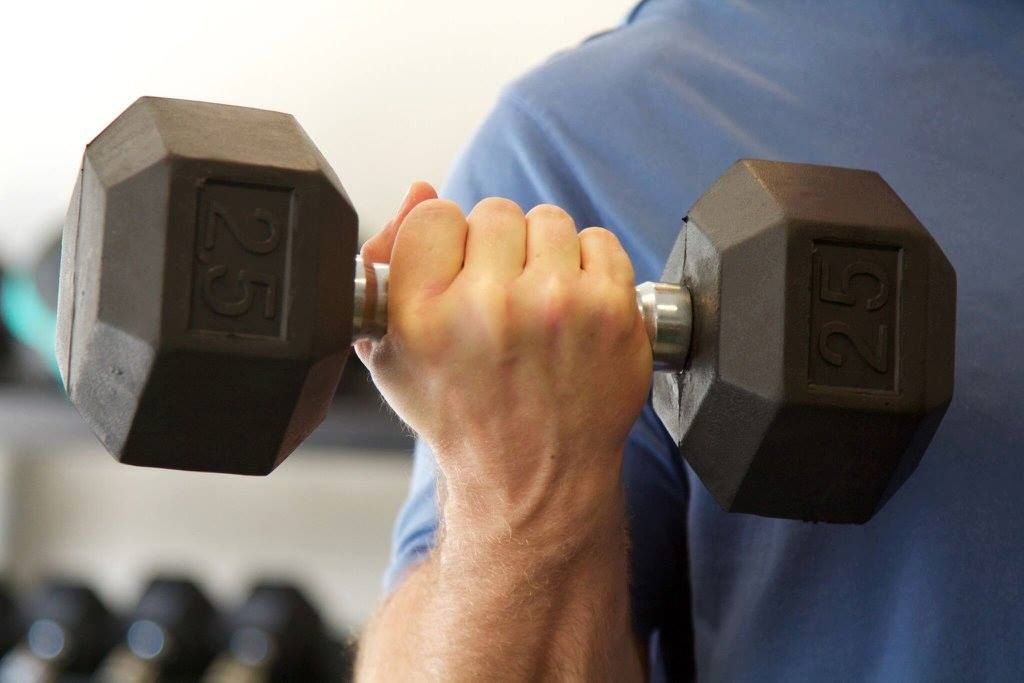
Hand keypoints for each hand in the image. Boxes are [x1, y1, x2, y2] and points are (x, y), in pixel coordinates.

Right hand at [357, 187, 651, 546]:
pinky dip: (589, 269)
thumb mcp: (392, 352)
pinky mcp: (612, 311)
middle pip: (495, 212)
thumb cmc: (462, 414)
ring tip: (538, 308)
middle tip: (501, 302)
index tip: (456, 278)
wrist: (534, 478)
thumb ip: (387, 262)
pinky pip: (599, 241)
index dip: (447, 245)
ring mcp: (556, 307)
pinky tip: (573, 313)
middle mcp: (488, 308)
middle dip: (498, 251)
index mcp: (423, 315)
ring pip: (549, 220)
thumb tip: (420, 191)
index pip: (435, 215)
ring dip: (544, 255)